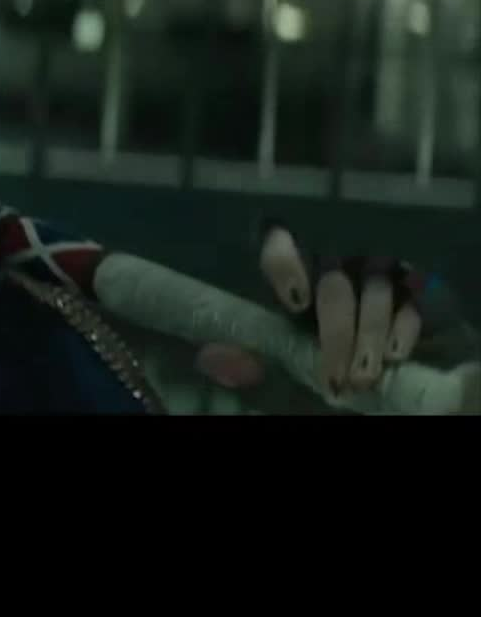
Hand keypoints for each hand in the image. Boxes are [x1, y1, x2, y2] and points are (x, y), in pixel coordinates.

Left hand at [196, 225, 448, 398]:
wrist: (341, 299)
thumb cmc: (287, 307)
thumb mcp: (258, 322)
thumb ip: (236, 342)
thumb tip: (215, 362)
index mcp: (284, 246)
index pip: (281, 245)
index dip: (287, 266)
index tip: (296, 301)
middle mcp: (331, 247)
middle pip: (334, 288)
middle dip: (336, 336)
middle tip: (334, 380)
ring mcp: (371, 262)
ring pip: (375, 294)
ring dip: (368, 339)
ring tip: (360, 378)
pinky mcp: (407, 281)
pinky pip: (411, 299)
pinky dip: (404, 326)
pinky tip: (393, 354)